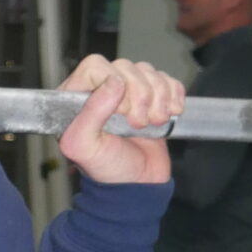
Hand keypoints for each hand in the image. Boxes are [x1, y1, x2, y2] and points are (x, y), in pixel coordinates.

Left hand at [58, 54, 185, 186]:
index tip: (120, 112)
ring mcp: (129, 92)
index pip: (95, 65)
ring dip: (158, 98)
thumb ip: (90, 114)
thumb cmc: (107, 169)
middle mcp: (102, 90)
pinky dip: (174, 96)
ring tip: (152, 123)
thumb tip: (113, 82)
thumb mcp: (84, 147)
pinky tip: (167, 116)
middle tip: (136, 124)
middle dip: (139, 96)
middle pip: (126, 67)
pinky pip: (168, 80)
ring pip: (148, 72)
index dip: (113, 84)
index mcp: (77, 97)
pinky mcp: (153, 96)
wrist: (138, 185)